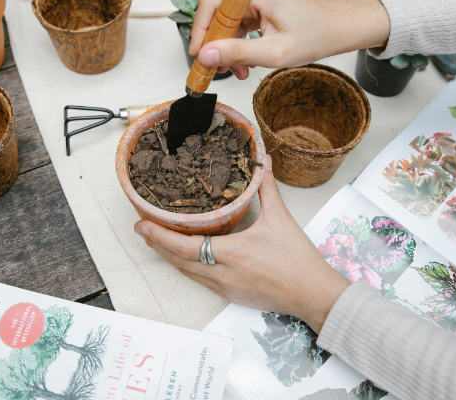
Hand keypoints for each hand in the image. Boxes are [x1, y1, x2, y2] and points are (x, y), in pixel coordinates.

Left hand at [133, 155, 348, 332]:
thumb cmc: (299, 259)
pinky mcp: (232, 296)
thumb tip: (263, 160)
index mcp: (234, 254)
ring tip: (156, 240)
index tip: (142, 226)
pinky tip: (184, 256)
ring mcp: (227, 288)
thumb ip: (266, 188)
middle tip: (141, 230)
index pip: (187, 246)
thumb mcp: (281, 219)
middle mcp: (225, 274)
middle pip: (179, 262)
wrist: (314, 294)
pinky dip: (188, 266)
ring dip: (170, 257)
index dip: (161, 236)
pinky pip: (201, 280)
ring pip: (188, 273)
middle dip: (157, 246)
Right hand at [189, 0, 390, 79]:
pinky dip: (237, 40)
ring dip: (227, 46)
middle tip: (218, 69)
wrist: (338, 26)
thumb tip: (205, 55)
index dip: (200, 31)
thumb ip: (238, 53)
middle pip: (216, 11)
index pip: (212, 4)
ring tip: (238, 70)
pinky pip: (237, 19)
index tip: (198, 56)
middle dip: (215, 43)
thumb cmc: (316, 35)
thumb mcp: (274, 52)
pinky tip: (244, 60)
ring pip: (226, 18)